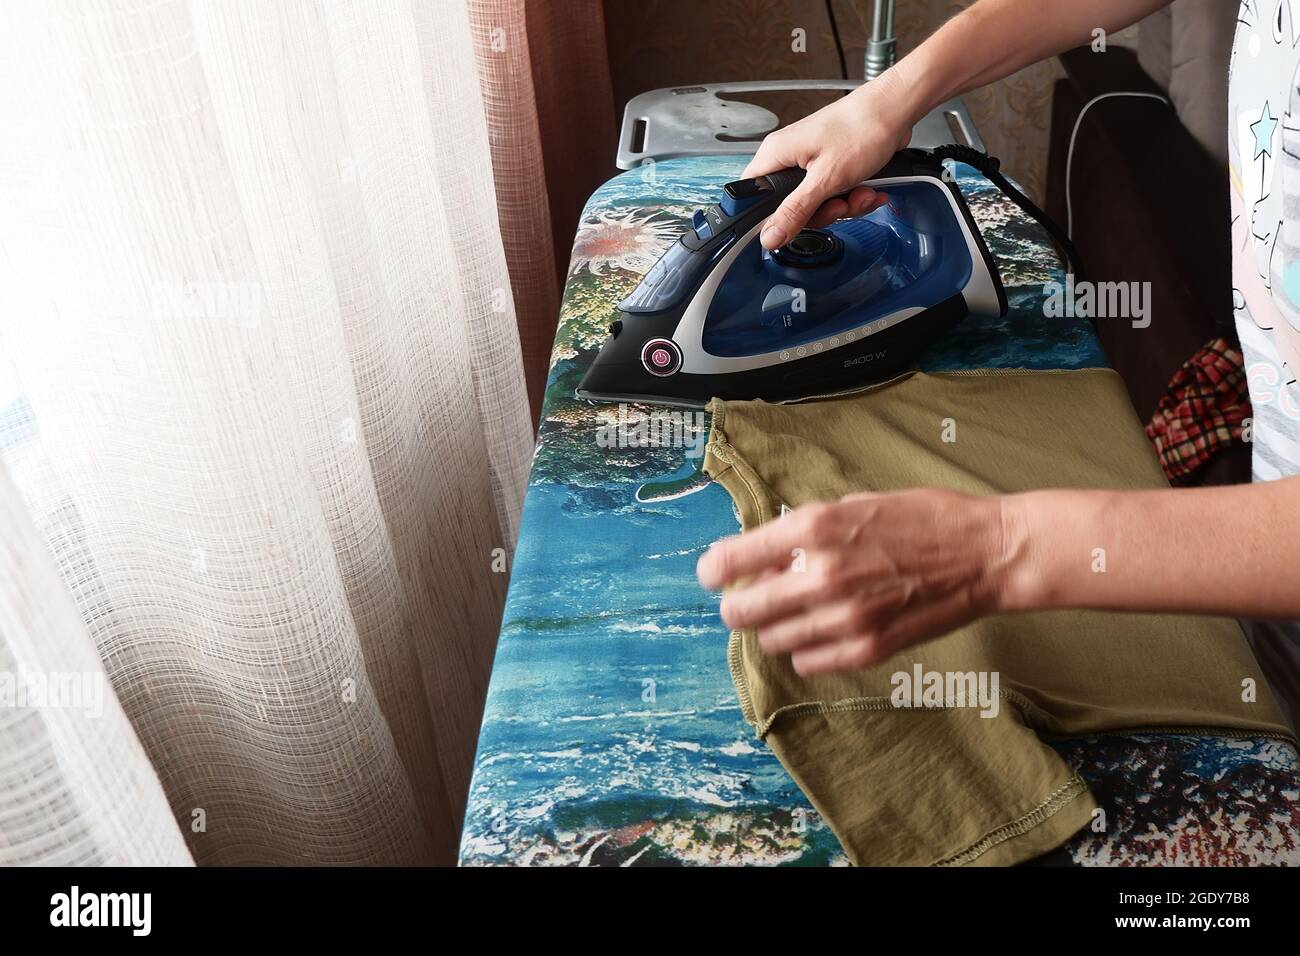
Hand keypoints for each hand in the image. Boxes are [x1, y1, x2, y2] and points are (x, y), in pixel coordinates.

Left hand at [696, 490, 1015, 675]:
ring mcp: (844, 617)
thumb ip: (803, 534)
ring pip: (772, 640)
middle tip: (747, 600)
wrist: (985, 552)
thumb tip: (763, 559)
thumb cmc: (922, 518)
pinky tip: (823, 630)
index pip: (729, 562)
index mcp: (813, 528)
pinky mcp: (868, 649)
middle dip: (737, 606)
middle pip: (741, 611)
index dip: (713, 572)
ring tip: (795, 611)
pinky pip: (807, 662)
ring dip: (774, 627)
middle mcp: (821, 574)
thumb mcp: (852, 506)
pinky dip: (805, 649)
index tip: (714, 575)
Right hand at [743, 71, 916, 249]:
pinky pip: (834, 193)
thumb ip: (795, 211)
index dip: (769, 218)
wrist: (895, 109)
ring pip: (817, 203)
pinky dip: (854, 196)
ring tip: (862, 192)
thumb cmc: (862, 127)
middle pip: (790, 206)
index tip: (792, 226)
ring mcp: (811, 161)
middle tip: (839, 204)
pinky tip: (869, 190)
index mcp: (776, 154)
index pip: (752, 196)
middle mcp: (789, 156)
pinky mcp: (831, 164)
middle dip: (822, 212)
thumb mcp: (826, 179)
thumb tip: (770, 237)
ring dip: (844, 205)